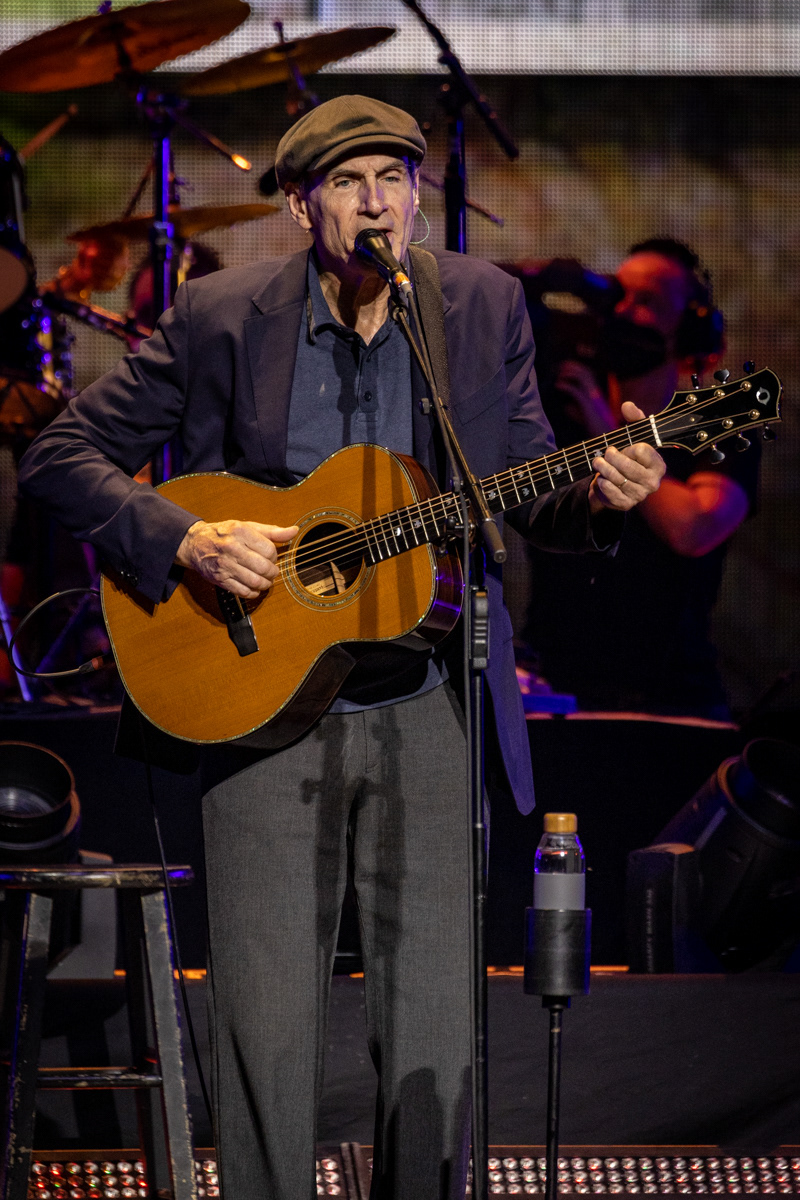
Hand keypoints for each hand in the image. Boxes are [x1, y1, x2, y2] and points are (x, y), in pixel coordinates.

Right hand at [175, 519, 297, 598]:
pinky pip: (242, 591)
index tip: (271, 557)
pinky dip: (253, 592)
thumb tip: (293, 531)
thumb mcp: (247, 526)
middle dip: (272, 572)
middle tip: (272, 571)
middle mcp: (231, 548)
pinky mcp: (220, 579)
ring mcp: (225, 565)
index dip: (274, 556)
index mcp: (240, 531)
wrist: (195, 544)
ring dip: (265, 584)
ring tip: (265, 580)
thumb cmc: (224, 534)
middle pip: (263, 567)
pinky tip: (255, 588)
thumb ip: (271, 531)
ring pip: (255, 581)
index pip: (269, 550)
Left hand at [555, 360, 614, 435]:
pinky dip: (566, 386)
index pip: (589, 376)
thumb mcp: (585, 419)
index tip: (565, 367)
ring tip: (559, 373)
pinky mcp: (589, 406)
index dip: (578, 368)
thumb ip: (576, 411)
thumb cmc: (596, 431)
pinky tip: (558, 385)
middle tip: (561, 366)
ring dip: (570, 373)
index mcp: (596, 396)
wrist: (606, 440)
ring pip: (583, 378)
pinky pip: (576, 391)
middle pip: (586, 373)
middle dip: (573, 366)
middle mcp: (596, 395)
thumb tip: (566, 406)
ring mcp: (593, 399)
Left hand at [588, 400, 665, 513]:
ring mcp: (640, 495)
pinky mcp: (626, 504)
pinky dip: (603, 485)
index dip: (629, 447)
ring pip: (618, 480)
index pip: (642, 451)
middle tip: (604, 453)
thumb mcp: (632, 435)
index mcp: (658, 465)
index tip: (625, 447)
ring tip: (597, 463)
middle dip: (612, 457)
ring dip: (604, 469)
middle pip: (629, 467)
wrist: (615, 481)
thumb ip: (634, 419)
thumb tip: (628, 405)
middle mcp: (653, 482)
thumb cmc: (628, 455)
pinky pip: (612, 494)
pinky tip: (600, 479)